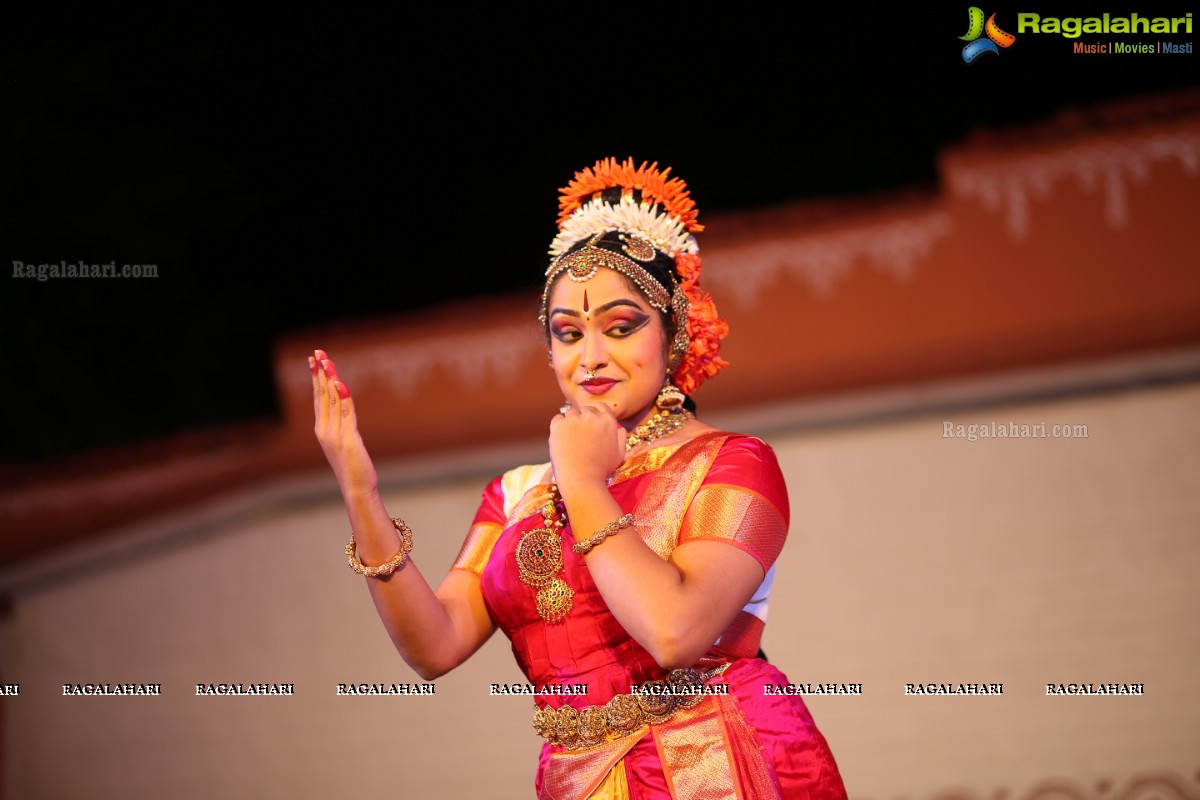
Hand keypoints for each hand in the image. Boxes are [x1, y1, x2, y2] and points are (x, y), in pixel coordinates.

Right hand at [310, 349, 378, 498]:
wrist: (356, 488)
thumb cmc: (352, 466)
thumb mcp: (344, 440)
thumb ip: (341, 423)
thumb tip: (343, 404)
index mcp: (322, 429)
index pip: (318, 398)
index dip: (316, 378)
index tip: (314, 360)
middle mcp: (325, 430)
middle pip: (321, 395)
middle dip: (320, 372)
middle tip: (317, 353)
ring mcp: (335, 435)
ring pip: (331, 401)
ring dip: (330, 379)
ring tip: (327, 361)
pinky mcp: (348, 440)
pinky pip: (345, 414)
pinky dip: (343, 398)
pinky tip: (340, 384)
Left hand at [548, 403, 626, 489]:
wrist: (582, 481)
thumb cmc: (601, 470)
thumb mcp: (619, 455)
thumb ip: (621, 438)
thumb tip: (620, 428)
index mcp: (608, 420)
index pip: (600, 407)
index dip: (595, 415)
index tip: (591, 426)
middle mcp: (591, 416)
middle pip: (584, 409)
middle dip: (582, 419)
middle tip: (580, 438)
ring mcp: (573, 419)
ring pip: (570, 413)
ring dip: (570, 422)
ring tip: (571, 441)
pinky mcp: (558, 425)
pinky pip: (557, 419)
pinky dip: (558, 427)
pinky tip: (563, 441)